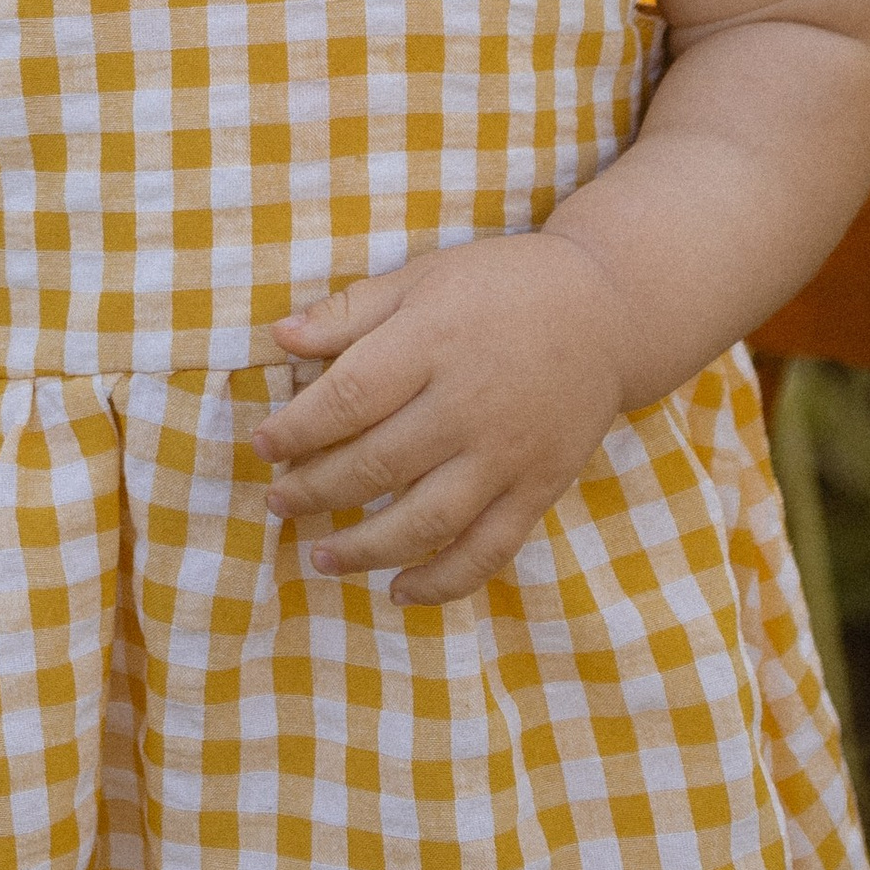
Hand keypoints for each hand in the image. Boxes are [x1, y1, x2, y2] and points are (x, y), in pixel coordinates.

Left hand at [252, 231, 628, 604]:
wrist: (607, 313)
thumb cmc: (501, 287)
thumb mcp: (423, 278)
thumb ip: (352, 312)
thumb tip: (279, 337)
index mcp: (432, 342)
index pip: (349, 398)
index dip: (297, 429)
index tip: (262, 447)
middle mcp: (468, 406)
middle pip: (378, 464)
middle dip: (316, 490)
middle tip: (278, 501)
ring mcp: (506, 455)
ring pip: (426, 520)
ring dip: (364, 548)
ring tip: (318, 556)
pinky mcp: (538, 489)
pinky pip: (488, 550)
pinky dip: (443, 581)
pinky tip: (399, 591)